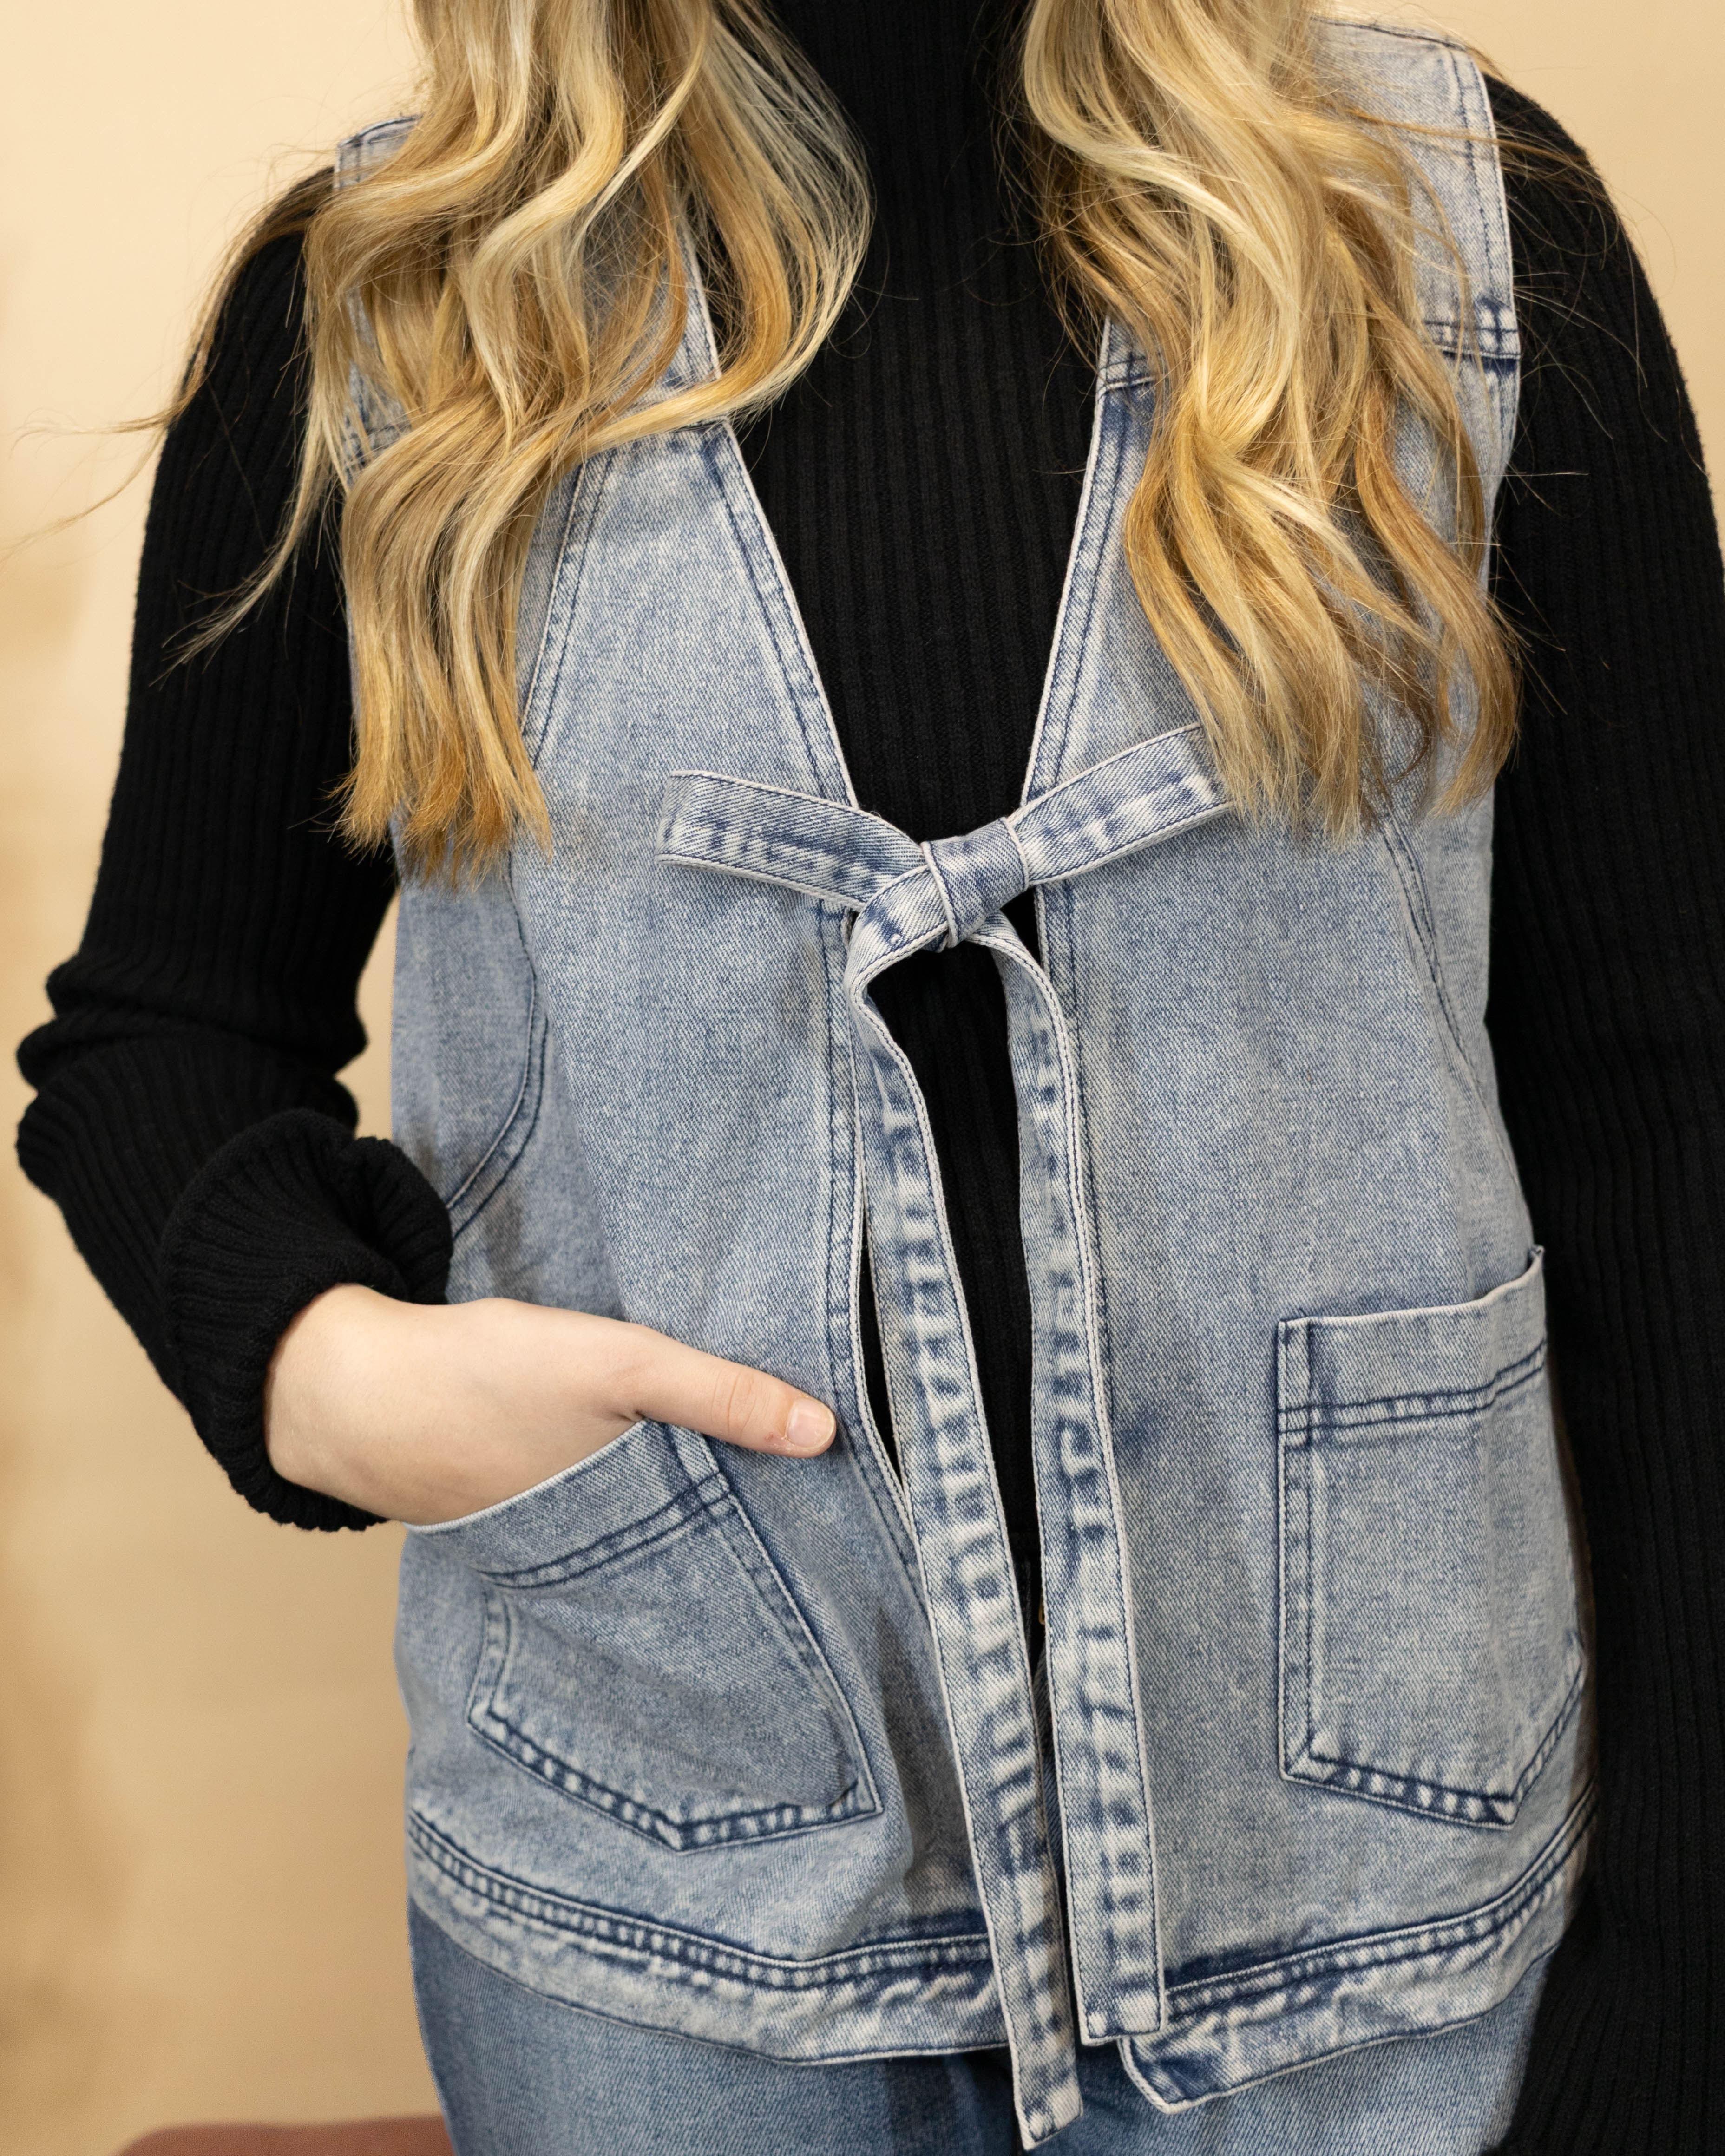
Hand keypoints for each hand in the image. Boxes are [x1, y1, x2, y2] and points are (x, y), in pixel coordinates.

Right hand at [264, 1285, 836, 1525]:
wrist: (353, 1391)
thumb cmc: (484, 1379)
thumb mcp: (616, 1365)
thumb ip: (718, 1393)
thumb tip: (823, 1431)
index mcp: (626, 1529)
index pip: (727, 1568)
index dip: (780, 1562)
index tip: (840, 1556)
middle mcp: (593, 1555)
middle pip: (692, 1562)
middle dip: (745, 1554)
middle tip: (816, 1545)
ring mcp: (553, 1539)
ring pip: (646, 1541)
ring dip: (688, 1527)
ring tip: (753, 1514)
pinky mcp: (522, 1510)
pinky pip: (597, 1519)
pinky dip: (629, 1504)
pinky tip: (651, 1482)